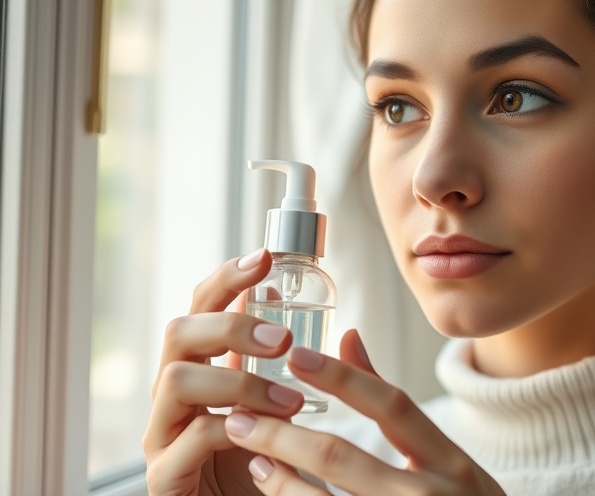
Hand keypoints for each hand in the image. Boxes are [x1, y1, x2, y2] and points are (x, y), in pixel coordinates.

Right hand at [143, 248, 304, 495]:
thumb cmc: (259, 462)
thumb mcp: (272, 402)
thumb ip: (274, 358)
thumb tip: (282, 294)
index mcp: (199, 369)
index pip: (201, 308)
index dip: (227, 280)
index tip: (263, 258)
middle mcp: (172, 396)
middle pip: (178, 333)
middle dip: (231, 326)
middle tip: (283, 340)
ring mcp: (161, 434)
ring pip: (176, 380)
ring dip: (239, 382)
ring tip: (291, 401)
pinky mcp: (165, 476)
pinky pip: (188, 439)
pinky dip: (231, 431)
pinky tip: (266, 438)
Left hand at [222, 330, 505, 495]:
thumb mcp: (446, 460)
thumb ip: (395, 407)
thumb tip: (349, 338)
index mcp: (453, 464)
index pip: (394, 407)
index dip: (344, 379)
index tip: (297, 356)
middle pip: (343, 456)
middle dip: (283, 432)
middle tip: (241, 412)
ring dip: (277, 476)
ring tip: (250, 453)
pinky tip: (270, 487)